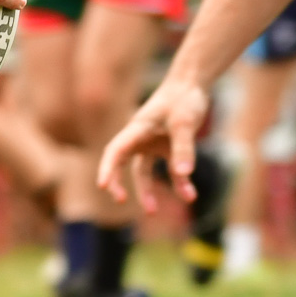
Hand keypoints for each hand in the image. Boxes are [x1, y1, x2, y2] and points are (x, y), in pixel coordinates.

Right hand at [96, 74, 210, 211]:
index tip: (102, 185)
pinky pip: (170, 170)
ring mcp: (154, 143)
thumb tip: (183, 175)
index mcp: (137, 129)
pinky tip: (189, 195)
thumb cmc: (184, 98)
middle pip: (122, 162)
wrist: (193, 84)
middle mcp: (141, 138)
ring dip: (147, 191)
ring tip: (151, 212)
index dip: (107, 168)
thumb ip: (184, 149)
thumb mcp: (185, 123)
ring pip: (143, 171)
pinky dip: (179, 183)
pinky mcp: (168, 147)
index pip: (116, 151)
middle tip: (120, 199)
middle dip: (118, 182)